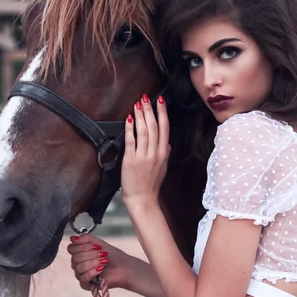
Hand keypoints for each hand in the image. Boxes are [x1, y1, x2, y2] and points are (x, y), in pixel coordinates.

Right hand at [67, 234, 130, 289]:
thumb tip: (72, 238)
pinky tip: (101, 269)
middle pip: (75, 258)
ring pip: (78, 268)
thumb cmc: (113, 256)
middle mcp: (78, 264)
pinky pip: (83, 278)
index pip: (71, 248)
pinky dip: (92, 272)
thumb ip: (86, 238)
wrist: (124, 268)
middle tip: (104, 254)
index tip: (97, 246)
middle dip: (91, 255)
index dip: (83, 246)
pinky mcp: (86, 285)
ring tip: (105, 261)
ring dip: (93, 263)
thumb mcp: (99, 243)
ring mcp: (81, 275)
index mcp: (79, 253)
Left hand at [121, 94, 169, 208]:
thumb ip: (165, 153)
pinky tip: (129, 119)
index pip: (165, 128)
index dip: (162, 113)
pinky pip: (131, 141)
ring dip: (141, 116)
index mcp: (164, 153)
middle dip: (150, 110)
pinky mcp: (131, 161)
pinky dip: (130, 129)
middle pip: (154, 127)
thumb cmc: (151, 184)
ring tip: (138, 104)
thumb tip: (167, 143)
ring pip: (144, 131)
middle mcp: (155, 153)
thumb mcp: (163, 167)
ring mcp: (143, 156)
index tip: (160, 100)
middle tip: (146, 97)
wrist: (143, 200)